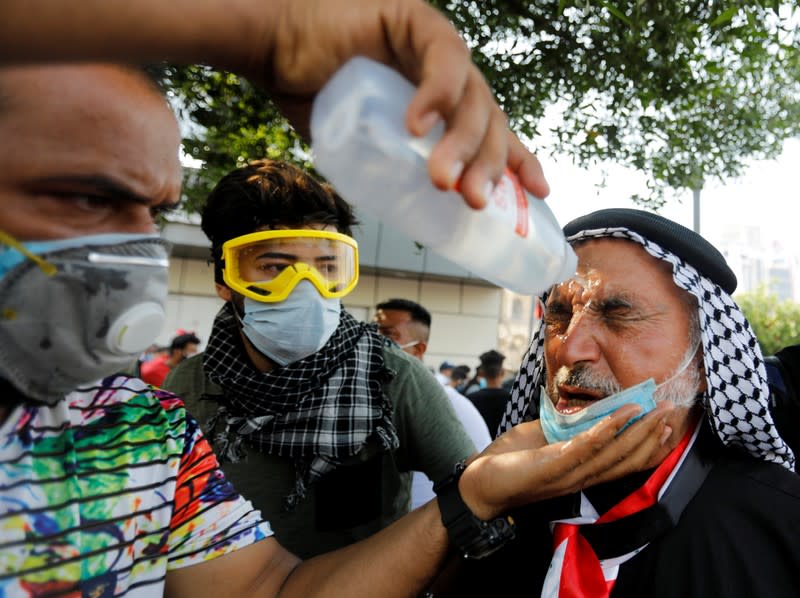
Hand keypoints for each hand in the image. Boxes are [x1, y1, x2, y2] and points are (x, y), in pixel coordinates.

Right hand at [255, 0, 548, 207]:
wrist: (273, 49)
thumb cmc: (313, 97)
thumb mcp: (364, 145)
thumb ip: (389, 169)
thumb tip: (406, 216)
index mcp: (445, 103)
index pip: (494, 132)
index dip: (519, 160)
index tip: (538, 192)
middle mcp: (449, 75)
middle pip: (489, 121)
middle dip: (488, 165)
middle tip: (472, 203)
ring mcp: (436, 46)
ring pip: (473, 96)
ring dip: (463, 142)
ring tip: (443, 181)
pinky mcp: (415, 21)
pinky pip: (442, 59)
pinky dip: (435, 93)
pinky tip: (419, 125)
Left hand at [458, 401, 674, 519]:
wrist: (478, 482)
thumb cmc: (510, 460)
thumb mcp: (544, 438)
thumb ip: (568, 429)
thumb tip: (588, 409)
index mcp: (583, 470)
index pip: (626, 461)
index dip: (650, 445)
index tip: (669, 424)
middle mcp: (583, 476)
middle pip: (629, 459)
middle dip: (653, 435)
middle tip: (674, 412)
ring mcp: (570, 473)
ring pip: (614, 453)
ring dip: (638, 431)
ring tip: (656, 411)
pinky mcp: (553, 467)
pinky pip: (585, 447)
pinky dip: (606, 429)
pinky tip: (622, 412)